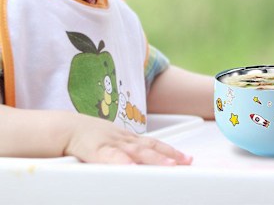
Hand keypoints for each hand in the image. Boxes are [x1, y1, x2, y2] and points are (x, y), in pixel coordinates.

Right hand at [64, 113, 191, 164]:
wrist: (64, 129)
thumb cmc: (85, 139)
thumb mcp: (108, 145)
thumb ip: (122, 154)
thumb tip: (137, 166)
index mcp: (126, 139)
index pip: (153, 143)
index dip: (170, 151)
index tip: (186, 158)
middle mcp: (122, 139)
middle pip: (150, 147)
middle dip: (169, 155)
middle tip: (186, 162)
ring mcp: (110, 143)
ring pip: (135, 151)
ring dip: (154, 158)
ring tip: (169, 166)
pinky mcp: (95, 150)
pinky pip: (110, 157)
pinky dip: (122, 162)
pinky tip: (132, 169)